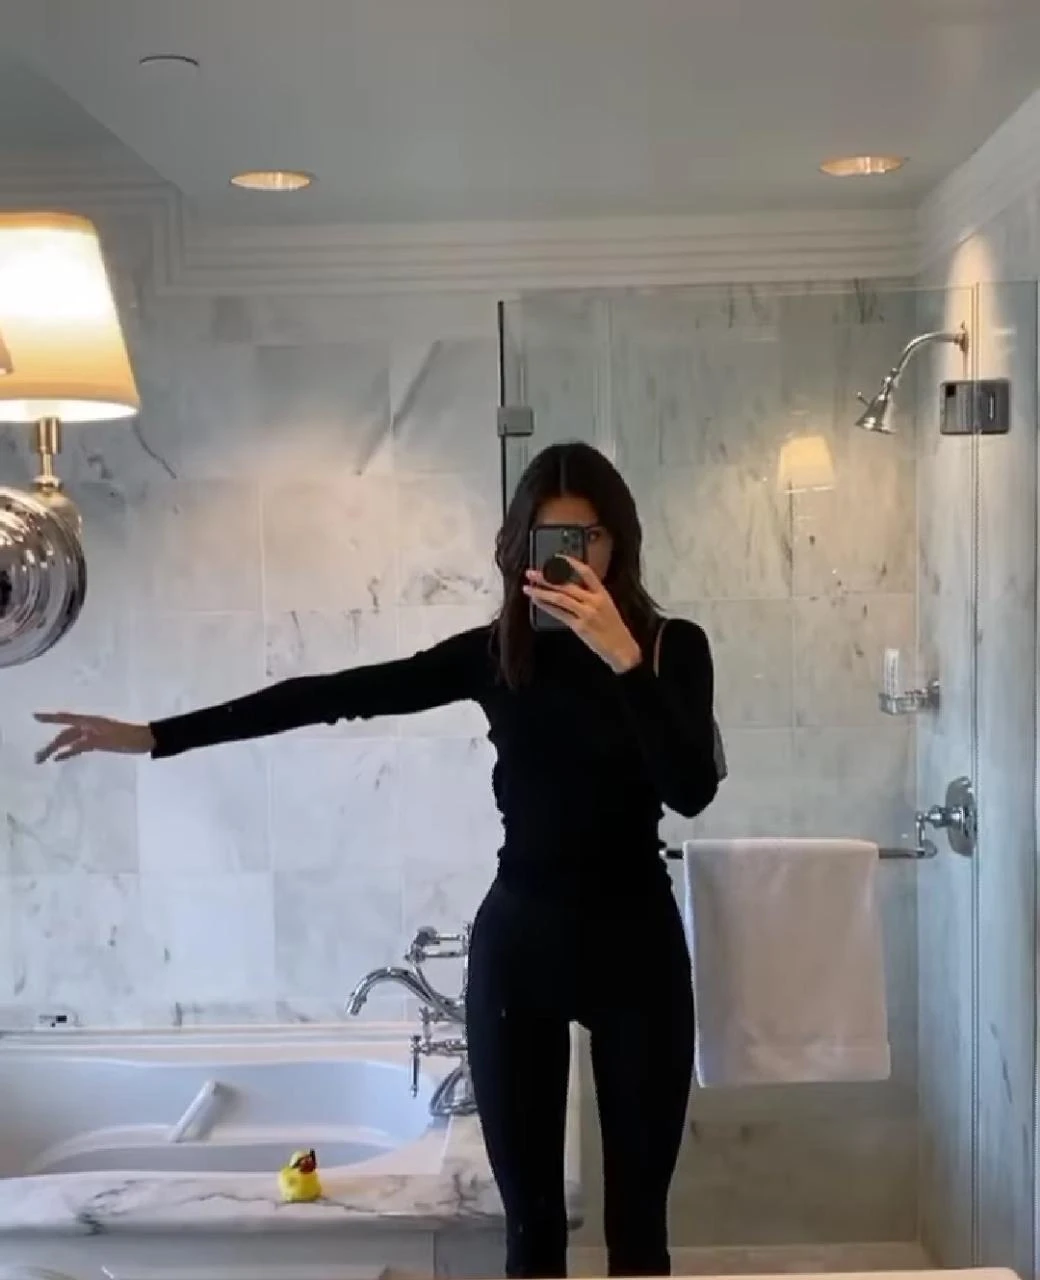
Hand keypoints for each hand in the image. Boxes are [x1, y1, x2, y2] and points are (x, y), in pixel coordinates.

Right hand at [34, 713, 154, 763]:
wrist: (147, 738)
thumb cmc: (129, 733)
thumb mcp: (110, 732)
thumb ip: (91, 731)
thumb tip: (81, 731)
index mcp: (90, 719)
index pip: (66, 717)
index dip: (50, 717)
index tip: (34, 716)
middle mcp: (88, 725)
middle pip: (64, 734)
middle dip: (49, 745)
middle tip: (36, 758)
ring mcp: (93, 734)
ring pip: (69, 741)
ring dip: (56, 749)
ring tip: (41, 760)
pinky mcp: (98, 743)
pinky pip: (79, 747)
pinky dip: (68, 752)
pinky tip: (58, 758)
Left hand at [524, 558, 642, 673]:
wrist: (622, 648)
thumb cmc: (613, 628)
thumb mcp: (607, 606)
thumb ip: (591, 596)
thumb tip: (570, 587)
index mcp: (603, 593)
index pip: (586, 572)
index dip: (571, 563)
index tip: (556, 557)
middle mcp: (594, 601)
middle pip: (567, 584)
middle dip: (547, 577)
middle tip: (532, 573)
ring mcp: (587, 614)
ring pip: (560, 598)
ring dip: (541, 592)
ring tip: (528, 588)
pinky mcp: (580, 627)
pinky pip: (559, 614)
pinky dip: (546, 607)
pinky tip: (537, 602)